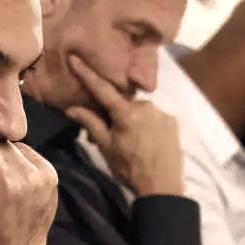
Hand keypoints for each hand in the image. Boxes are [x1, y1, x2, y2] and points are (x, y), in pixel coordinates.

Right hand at [65, 56, 183, 196]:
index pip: (102, 88)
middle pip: (123, 103)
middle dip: (114, 114)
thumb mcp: (106, 147)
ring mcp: (162, 112)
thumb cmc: (130, 169)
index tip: (74, 57)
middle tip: (109, 134)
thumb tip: (71, 108)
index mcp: (127, 112)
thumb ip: (91, 124)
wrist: (163, 187)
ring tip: (131, 142)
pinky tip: (146, 142)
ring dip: (131, 120)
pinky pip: (153, 117)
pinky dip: (146, 125)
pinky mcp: (173, 121)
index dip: (86, 73)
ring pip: (139, 110)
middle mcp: (146, 106)